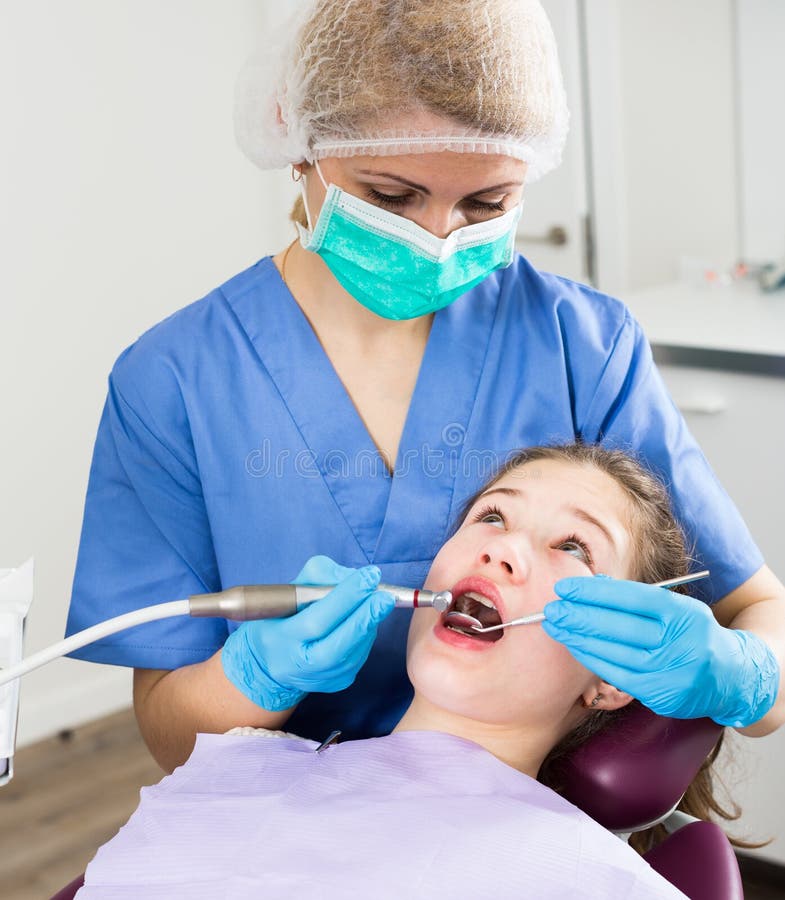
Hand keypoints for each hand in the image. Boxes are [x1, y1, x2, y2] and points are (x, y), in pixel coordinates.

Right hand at [221, 556, 395, 710]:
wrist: (270, 664)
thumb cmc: (279, 620)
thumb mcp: (286, 593)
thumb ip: (317, 577)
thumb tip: (352, 576)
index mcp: (283, 639)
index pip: (317, 619)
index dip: (346, 597)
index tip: (369, 575)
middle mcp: (301, 663)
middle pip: (341, 642)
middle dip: (367, 616)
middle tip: (386, 596)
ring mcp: (322, 678)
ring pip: (356, 648)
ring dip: (370, 623)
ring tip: (378, 601)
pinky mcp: (339, 682)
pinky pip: (360, 654)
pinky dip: (367, 634)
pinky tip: (367, 619)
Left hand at [543, 576, 778, 726]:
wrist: (729, 677)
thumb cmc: (691, 633)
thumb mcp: (675, 608)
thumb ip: (636, 597)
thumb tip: (594, 583)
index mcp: (682, 613)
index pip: (630, 598)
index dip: (593, 592)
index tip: (565, 587)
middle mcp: (678, 643)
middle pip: (618, 626)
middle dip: (578, 616)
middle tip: (551, 608)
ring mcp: (669, 671)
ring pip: (612, 652)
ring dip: (577, 638)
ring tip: (554, 625)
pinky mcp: (659, 694)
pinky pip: (615, 674)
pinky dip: (591, 658)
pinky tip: (574, 646)